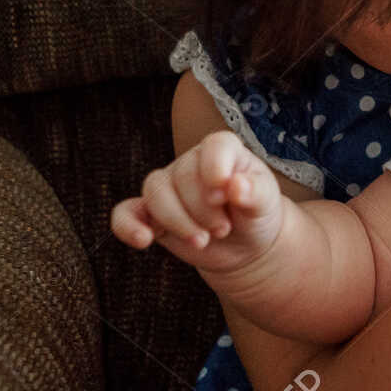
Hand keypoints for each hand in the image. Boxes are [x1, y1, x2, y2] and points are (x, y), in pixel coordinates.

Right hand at [110, 130, 284, 272]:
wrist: (243, 244)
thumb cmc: (256, 214)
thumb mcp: (265, 204)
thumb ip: (256, 192)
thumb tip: (236, 185)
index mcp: (223, 151)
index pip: (215, 146)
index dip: (216, 167)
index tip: (224, 196)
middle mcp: (191, 163)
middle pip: (183, 176)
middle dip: (202, 209)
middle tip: (223, 229)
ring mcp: (168, 187)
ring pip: (155, 193)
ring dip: (176, 221)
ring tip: (202, 241)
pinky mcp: (149, 214)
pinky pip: (126, 213)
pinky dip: (128, 226)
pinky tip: (143, 240)